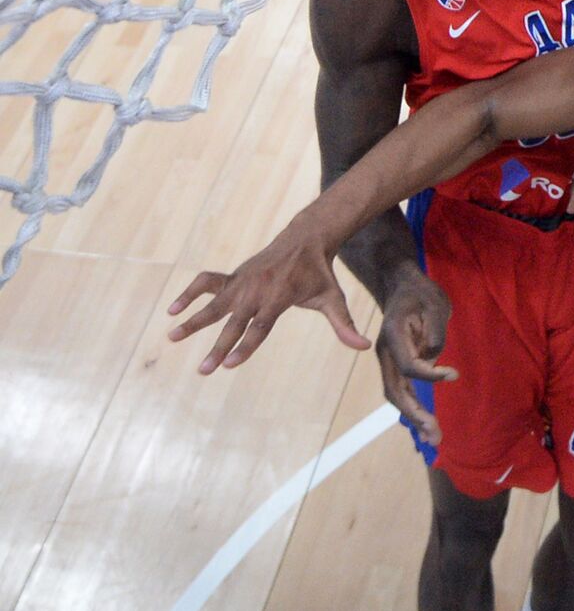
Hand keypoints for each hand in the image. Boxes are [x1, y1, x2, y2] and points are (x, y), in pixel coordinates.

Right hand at [166, 217, 370, 372]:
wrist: (305, 240)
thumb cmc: (319, 274)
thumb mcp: (333, 299)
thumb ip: (344, 325)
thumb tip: (364, 347)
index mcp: (278, 297)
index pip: (260, 327)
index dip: (245, 347)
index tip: (230, 365)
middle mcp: (257, 290)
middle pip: (235, 322)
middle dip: (218, 346)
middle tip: (203, 370)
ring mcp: (242, 282)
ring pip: (214, 303)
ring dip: (193, 319)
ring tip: (172, 337)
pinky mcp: (234, 276)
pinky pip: (207, 282)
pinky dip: (190, 293)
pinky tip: (173, 309)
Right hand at [376, 273, 455, 445]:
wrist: (403, 284)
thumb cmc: (421, 292)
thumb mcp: (434, 304)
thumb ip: (434, 332)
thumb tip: (432, 358)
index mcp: (393, 335)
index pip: (408, 365)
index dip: (430, 374)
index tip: (453, 373)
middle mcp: (386, 351)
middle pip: (395, 389)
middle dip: (415, 414)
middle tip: (434, 433)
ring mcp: (389, 359)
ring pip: (397, 394)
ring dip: (414, 417)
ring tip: (433, 438)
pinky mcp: (397, 363)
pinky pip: (403, 389)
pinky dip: (413, 408)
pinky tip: (425, 424)